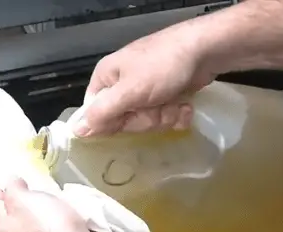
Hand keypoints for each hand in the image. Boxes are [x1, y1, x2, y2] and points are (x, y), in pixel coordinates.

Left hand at [0, 178, 117, 231]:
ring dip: (43, 201)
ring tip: (50, 183)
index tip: (6, 165)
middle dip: (22, 190)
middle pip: (16, 208)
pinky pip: (56, 222)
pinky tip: (67, 202)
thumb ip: (12, 188)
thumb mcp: (22, 200)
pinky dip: (59, 211)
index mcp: (3, 227)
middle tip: (31, 170)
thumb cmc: (48, 227)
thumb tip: (10, 182)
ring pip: (37, 215)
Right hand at [75, 20, 215, 136]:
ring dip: (163, 116)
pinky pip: (164, 117)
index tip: (127, 117)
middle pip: (123, 121)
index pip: (95, 113)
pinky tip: (184, 105)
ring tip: (174, 101)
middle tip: (155, 105)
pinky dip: (176, 113)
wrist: (206, 50)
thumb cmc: (163, 66)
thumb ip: (102, 113)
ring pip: (146, 121)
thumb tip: (75, 130)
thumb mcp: (128, 91)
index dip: (111, 122)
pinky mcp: (165, 96)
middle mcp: (122, 85)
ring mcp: (145, 91)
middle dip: (144, 118)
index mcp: (106, 78)